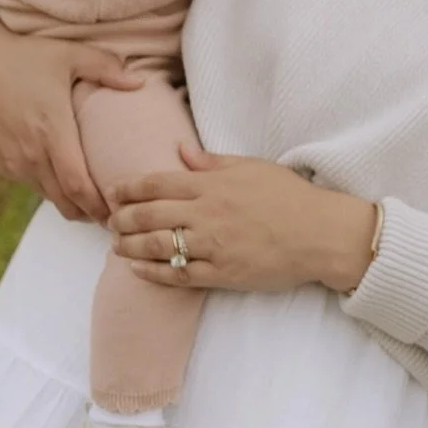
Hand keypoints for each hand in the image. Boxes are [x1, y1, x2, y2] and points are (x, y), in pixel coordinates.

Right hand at [0, 18, 141, 222]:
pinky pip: (31, 186)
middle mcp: (32, 154)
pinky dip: (49, 189)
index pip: (79, 185)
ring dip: (69, 203)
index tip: (117, 212)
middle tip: (110, 217)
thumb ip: (104, 67)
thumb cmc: (25, 56)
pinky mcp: (2, 164)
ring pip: (49, 197)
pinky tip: (62, 183)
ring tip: (90, 204)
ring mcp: (14, 162)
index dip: (98, 206)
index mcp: (52, 131)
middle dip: (88, 214)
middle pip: (66, 202)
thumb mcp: (67, 54)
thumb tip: (139, 82)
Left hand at [109, 148, 378, 293]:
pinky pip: (179, 275)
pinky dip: (154, 272)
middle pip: (150, 215)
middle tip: (109, 223)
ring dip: (131, 247)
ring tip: (116, 247)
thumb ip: (211, 162)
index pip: (158, 183)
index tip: (113, 193)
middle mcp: (207, 213)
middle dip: (123, 219)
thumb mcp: (250, 167)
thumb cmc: (288, 197)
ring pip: (159, 246)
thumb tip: (180, 152)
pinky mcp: (222, 274)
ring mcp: (213, 246)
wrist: (318, 233)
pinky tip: (138, 270)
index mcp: (212, 184)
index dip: (129, 188)